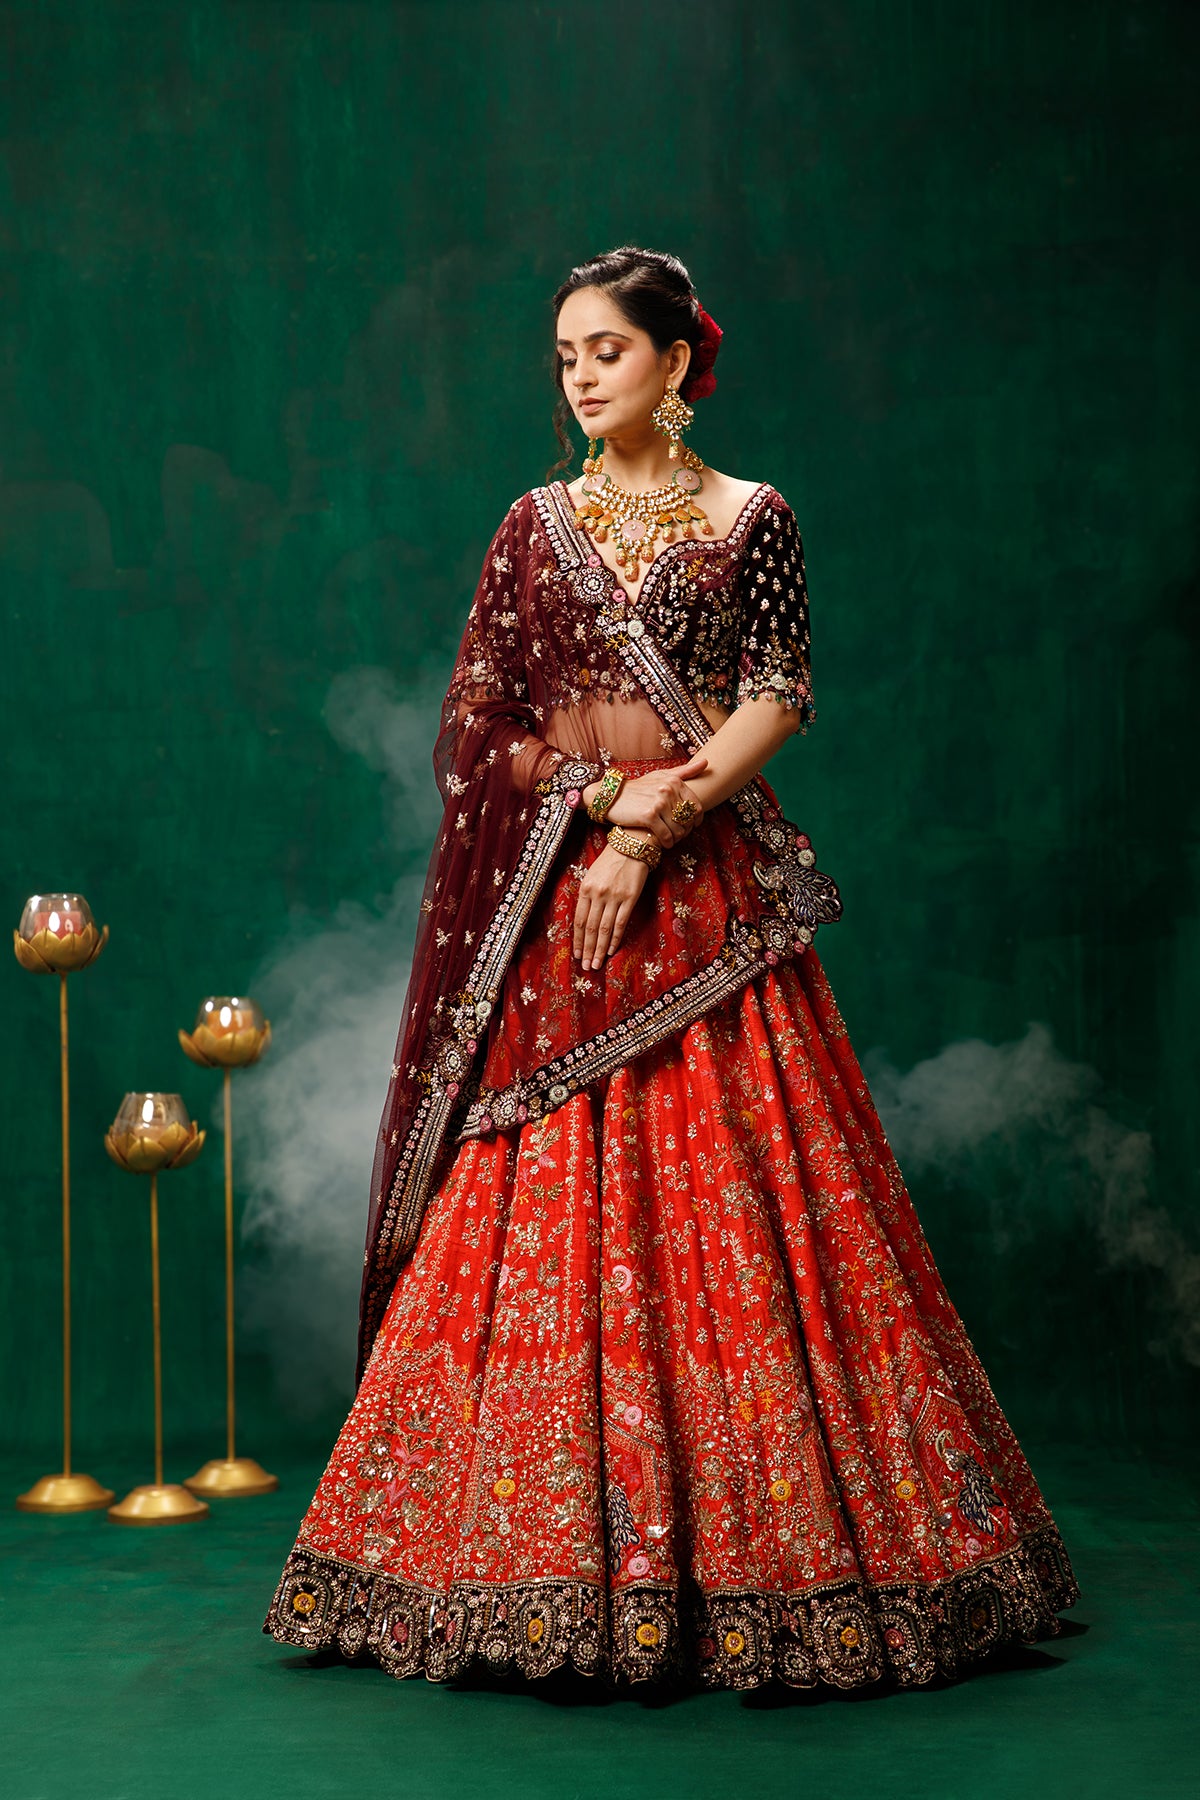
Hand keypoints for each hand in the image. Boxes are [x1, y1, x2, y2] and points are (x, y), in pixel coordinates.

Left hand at [572, 842, 649, 969]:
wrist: (632, 846)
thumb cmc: (610, 861)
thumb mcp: (592, 875)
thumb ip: (587, 896)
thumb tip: (584, 921)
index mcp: (585, 889)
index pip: (578, 920)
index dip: (577, 940)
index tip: (577, 955)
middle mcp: (597, 894)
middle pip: (590, 928)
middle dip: (587, 949)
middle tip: (586, 967)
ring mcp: (614, 897)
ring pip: (604, 929)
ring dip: (599, 949)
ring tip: (596, 964)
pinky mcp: (629, 898)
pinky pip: (620, 923)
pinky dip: (615, 938)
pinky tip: (611, 950)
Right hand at [600, 754, 707, 846]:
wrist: (612, 797)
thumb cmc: (639, 788)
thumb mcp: (660, 775)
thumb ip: (684, 771)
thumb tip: (706, 762)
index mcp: (674, 781)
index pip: (696, 806)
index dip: (695, 820)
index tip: (689, 826)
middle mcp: (668, 790)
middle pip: (688, 820)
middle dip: (685, 830)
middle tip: (678, 835)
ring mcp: (658, 803)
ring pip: (678, 829)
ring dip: (676, 839)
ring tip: (671, 840)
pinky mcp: (649, 816)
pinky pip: (666, 835)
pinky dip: (667, 843)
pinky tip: (664, 843)